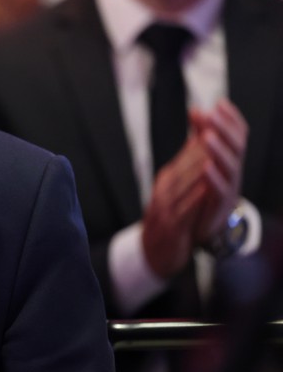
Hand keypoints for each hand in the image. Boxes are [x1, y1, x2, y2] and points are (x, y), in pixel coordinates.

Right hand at [142, 135, 213, 277]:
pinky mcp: (171, 224)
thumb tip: (199, 137)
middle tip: (217, 132)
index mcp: (168, 178)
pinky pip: (185, 208)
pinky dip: (195, 197)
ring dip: (199, 169)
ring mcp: (166, 205)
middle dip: (203, 148)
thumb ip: (187, 164)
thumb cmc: (170, 217)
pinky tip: (206, 189)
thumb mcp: (177, 189)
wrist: (154, 250)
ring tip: (213, 155)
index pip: (188, 155)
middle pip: (187, 165)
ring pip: (185, 184)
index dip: (203, 138)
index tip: (216, 121)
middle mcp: (165, 188)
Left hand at [189, 100, 247, 242]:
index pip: (238, 133)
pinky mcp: (222, 202)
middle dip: (224, 128)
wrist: (207, 221)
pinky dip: (214, 176)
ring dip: (219, 149)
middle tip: (212, 113)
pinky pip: (221, 188)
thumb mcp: (204, 156)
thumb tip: (196, 110)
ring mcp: (231, 185)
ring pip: (231, 165)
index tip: (220, 103)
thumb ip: (201, 135)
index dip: (231, 118)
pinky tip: (205, 165)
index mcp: (231, 156)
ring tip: (207, 135)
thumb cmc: (207, 185)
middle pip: (236, 145)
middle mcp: (234, 168)